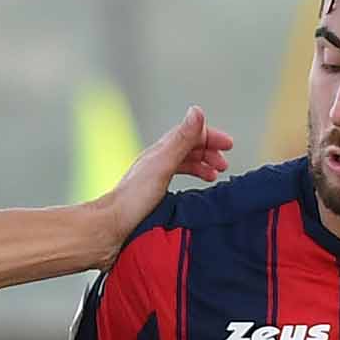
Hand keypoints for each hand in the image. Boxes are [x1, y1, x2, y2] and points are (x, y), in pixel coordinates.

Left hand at [94, 107, 235, 255]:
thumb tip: (196, 112)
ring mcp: (153, 179)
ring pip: (182, 164)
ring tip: (214, 175)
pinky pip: (176, 180)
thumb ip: (181, 139)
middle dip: (208, 151)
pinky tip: (193, 191)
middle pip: (186, 148)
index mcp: (159, 152)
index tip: (228, 145)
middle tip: (223, 163)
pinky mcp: (152, 195)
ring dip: (201, 165)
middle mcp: (156, 162)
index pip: (189, 134)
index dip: (210, 136)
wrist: (111, 227)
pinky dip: (190, 180)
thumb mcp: (163, 165)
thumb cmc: (133, 200)